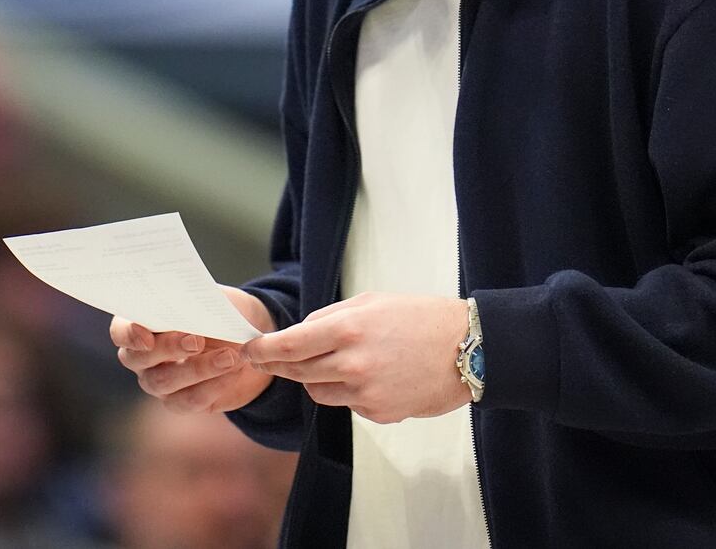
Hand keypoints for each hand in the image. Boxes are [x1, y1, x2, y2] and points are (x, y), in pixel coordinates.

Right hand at [110, 286, 276, 414]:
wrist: (245, 340)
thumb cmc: (218, 313)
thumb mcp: (210, 301)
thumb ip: (193, 302)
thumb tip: (187, 303)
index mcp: (141, 324)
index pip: (120, 331)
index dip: (129, 335)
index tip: (148, 336)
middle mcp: (142, 357)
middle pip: (139, 359)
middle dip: (169, 349)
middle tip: (198, 341)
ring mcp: (157, 382)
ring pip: (164, 382)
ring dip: (199, 369)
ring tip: (230, 357)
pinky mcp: (179, 402)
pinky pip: (189, 401)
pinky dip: (214, 385)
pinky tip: (234, 371)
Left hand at [242, 292, 470, 424]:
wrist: (468, 349)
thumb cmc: (420, 318)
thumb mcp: (372, 302)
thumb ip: (330, 316)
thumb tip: (297, 333)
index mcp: (347, 329)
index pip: (287, 346)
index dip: (261, 350)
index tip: (247, 350)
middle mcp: (351, 364)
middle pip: (296, 372)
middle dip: (280, 365)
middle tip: (268, 357)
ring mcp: (364, 393)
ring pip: (317, 391)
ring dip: (318, 378)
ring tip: (345, 360)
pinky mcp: (377, 413)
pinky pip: (347, 404)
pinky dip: (350, 391)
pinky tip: (376, 375)